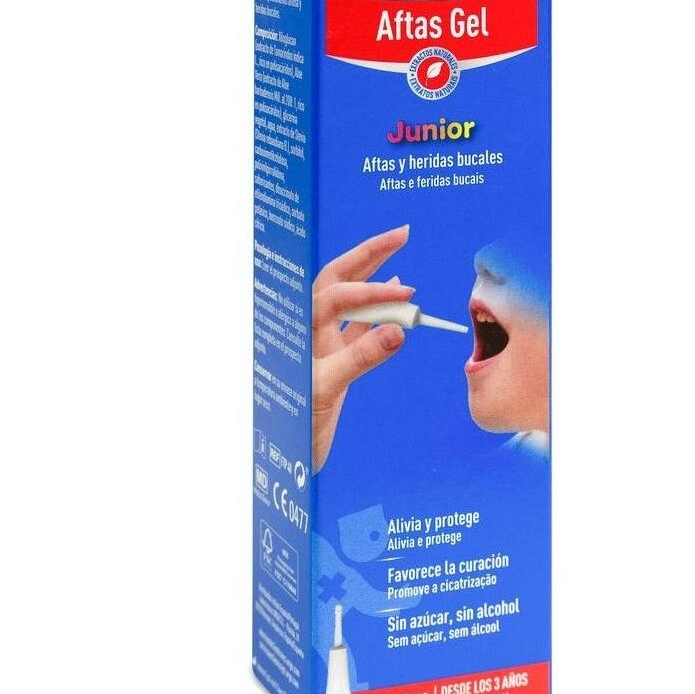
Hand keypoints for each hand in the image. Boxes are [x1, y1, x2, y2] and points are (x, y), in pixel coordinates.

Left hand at [311, 224, 411, 471]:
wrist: (288, 460)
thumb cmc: (295, 426)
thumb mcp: (325, 390)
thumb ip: (360, 358)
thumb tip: (398, 329)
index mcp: (301, 332)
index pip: (335, 295)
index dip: (371, 291)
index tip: (406, 294)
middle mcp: (310, 331)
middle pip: (338, 279)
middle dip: (368, 253)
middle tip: (401, 232)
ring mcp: (323, 345)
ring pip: (350, 299)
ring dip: (375, 277)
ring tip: (399, 251)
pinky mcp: (336, 362)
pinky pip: (358, 326)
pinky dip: (379, 310)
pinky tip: (396, 301)